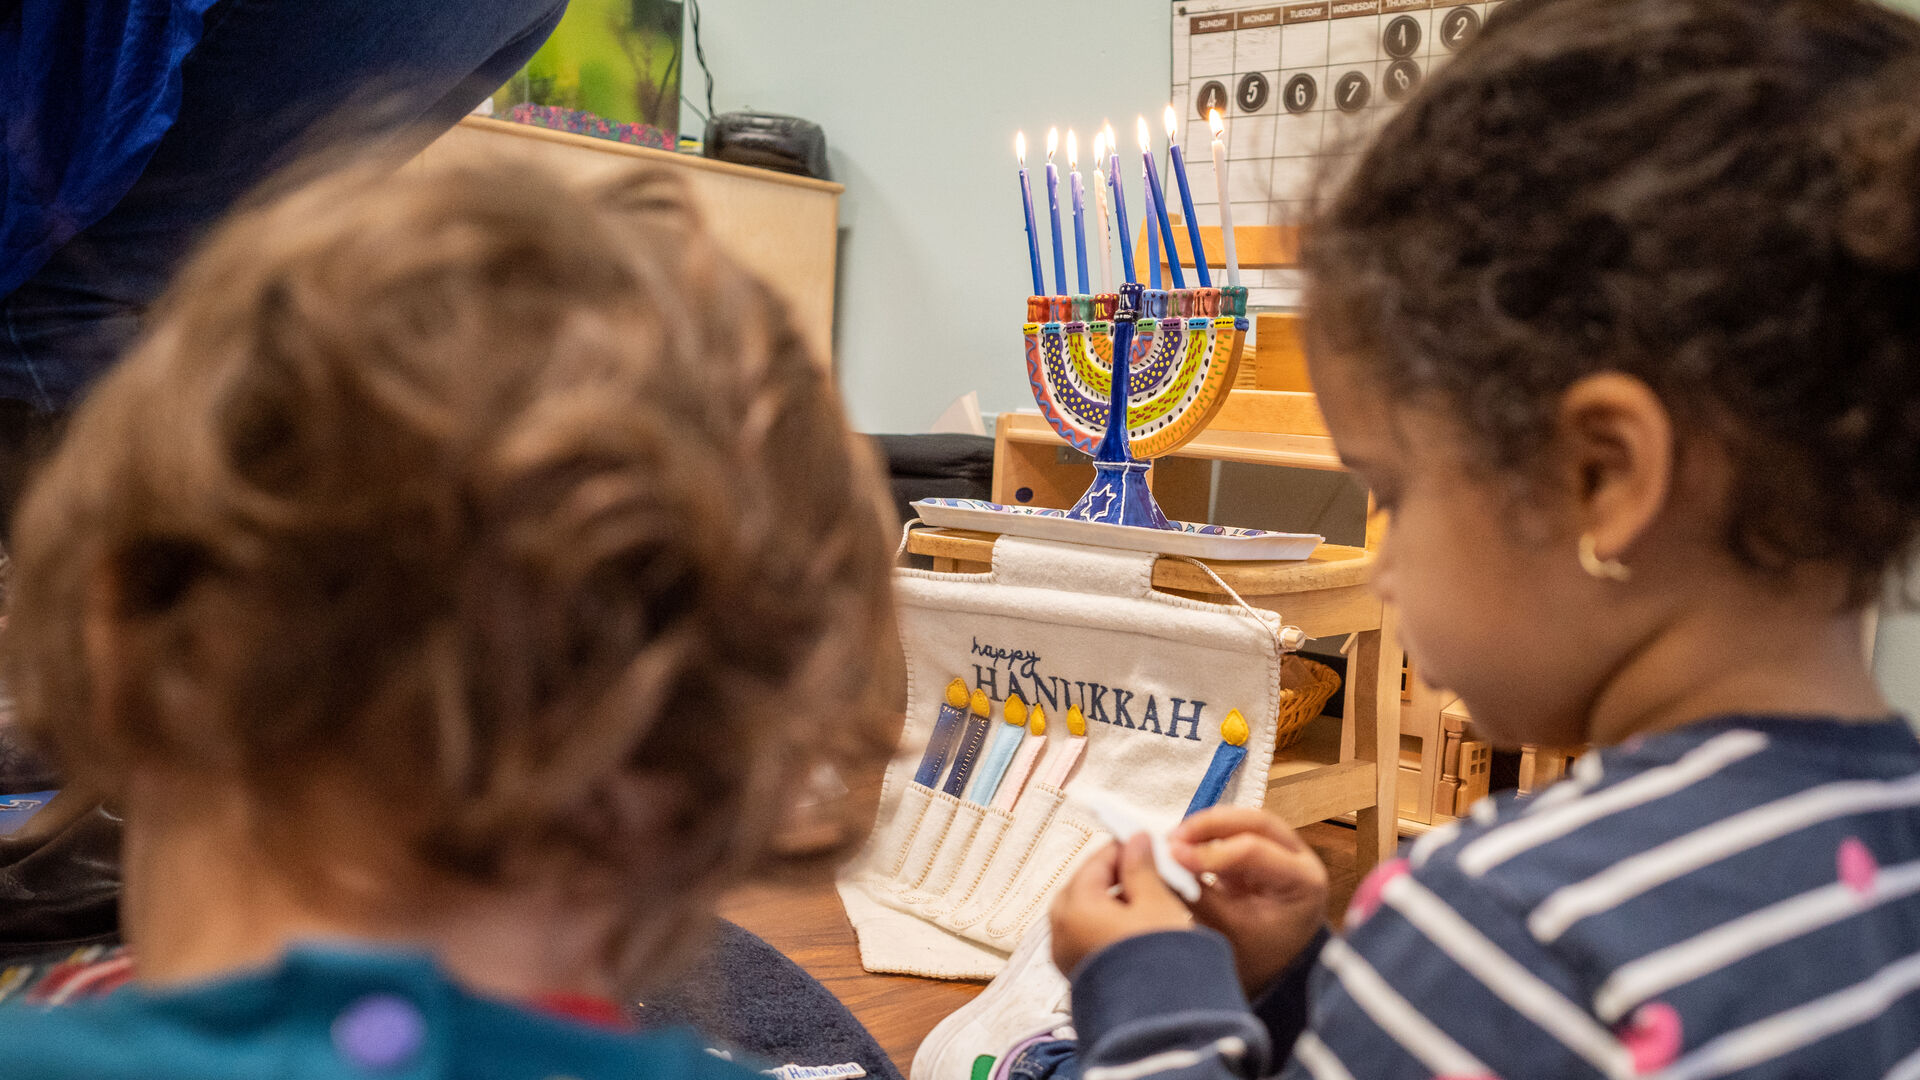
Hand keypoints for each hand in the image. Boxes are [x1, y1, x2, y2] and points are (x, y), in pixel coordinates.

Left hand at [1050, 832, 1194, 976]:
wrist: (1157, 1024)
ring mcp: (1065, 954)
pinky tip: (1136, 931)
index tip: (1149, 847)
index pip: (1097, 860)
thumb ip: (1142, 867)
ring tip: (1149, 905)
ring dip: (1114, 904)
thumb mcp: (1155, 904)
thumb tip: (1135, 840)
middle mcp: (1060, 929)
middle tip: (1151, 876)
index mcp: (1074, 906)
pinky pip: (1088, 936)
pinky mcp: (1077, 974)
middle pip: (1086, 885)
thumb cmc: (1156, 962)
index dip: (1126, 850)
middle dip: (1117, 878)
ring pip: (1087, 911)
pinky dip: (1108, 927)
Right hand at [1170, 806, 1327, 994]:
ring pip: (1245, 821)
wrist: (1278, 971)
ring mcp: (1283, 851)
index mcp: (1304, 881)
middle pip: (1256, 822)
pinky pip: (1235, 834)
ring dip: (1208, 827)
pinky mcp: (1262, 853)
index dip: (1211, 851)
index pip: (1255, 851)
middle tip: (1173, 837)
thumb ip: (1199, 897)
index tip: (1174, 856)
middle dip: (1211, 824)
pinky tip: (1184, 846)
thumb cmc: (1262, 958)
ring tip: (1174, 841)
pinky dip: (1208, 836)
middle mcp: (1300, 858)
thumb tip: (1162, 868)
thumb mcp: (1230, 932)